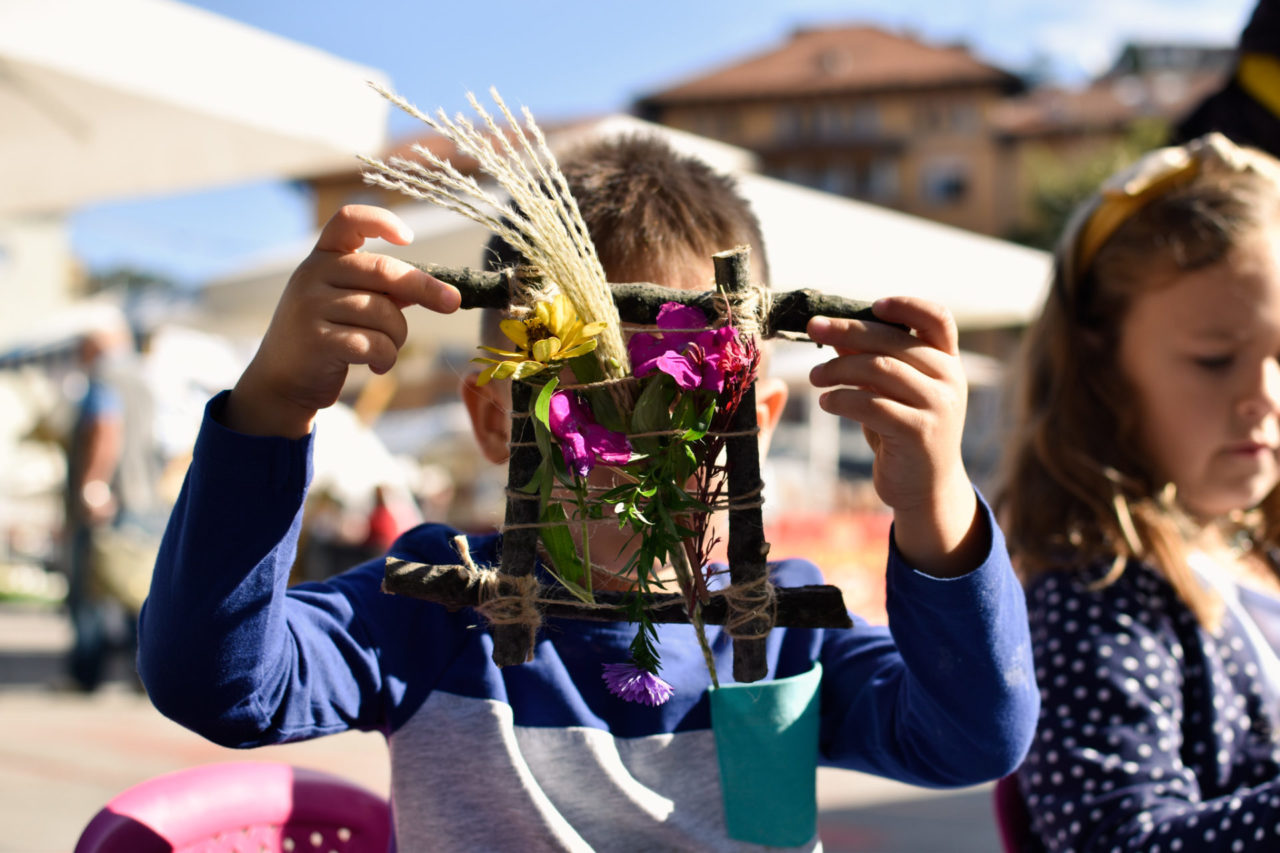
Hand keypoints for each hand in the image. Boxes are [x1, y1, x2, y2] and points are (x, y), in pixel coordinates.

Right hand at [224, 205, 460, 437]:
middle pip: (384, 270)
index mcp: (323, 256)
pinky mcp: (317, 340)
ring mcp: (311, 306)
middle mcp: (313, 274)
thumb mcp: (347, 301)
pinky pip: (373, 344)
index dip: (381, 221)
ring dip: (398, 337)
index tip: (408, 238)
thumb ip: (382, 288)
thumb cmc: (327, 334)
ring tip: (386, 350)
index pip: (349, 220)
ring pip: (384, 313)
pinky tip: (376, 365)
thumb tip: (439, 289)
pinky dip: (386, 358)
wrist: (281, 378)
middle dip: (424, 288)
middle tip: (451, 302)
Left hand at [807, 297, 982, 576]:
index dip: (907, 305)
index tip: (872, 305)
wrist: (926, 487)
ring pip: (879, 369)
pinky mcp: (918, 433)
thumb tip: (833, 328)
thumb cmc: (904, 430)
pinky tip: (827, 403)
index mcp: (946, 361)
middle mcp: (949, 378)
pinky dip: (842, 400)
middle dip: (847, 331)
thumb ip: (872, 358)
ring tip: (815, 377)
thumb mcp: (892, 390)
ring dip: (838, 368)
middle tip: (812, 327)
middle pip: (893, 341)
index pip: (937, 318)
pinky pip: (871, 405)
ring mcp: (938, 406)